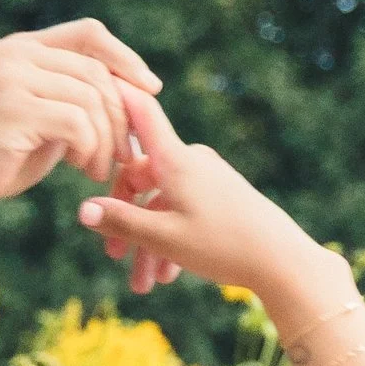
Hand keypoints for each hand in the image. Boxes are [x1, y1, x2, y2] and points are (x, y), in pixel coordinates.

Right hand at [0, 20, 159, 208]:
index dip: (126, 58)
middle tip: (126, 155)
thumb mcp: (37, 116)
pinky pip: (77, 123)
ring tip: (99, 168)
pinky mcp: (13, 109)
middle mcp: (16, 53)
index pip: (89, 33)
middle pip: (96, 72)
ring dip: (106, 140)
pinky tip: (83, 168)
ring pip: (90, 99)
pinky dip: (90, 149)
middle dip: (122, 116)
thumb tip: (123, 91)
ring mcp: (12, 77)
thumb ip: (68, 96)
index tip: (151, 89)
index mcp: (22, 47)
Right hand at [74, 85, 346, 312]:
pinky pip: (185, 212)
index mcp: (175, 159)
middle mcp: (191, 161)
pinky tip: (168, 277)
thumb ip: (121, 222)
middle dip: (124, 218)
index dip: (117, 95)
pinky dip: (172, 240)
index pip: (140, 112)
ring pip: (163, 204)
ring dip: (149, 243)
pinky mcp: (223, 197)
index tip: (96, 80)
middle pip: (142, 176)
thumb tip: (82, 212)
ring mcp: (209, 179)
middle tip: (112, 257)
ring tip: (143, 285)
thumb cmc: (222, 245)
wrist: (282, 260)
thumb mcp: (164, 237)